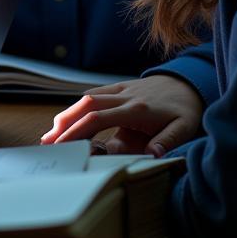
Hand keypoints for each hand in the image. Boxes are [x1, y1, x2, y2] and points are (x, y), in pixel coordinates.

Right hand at [40, 74, 204, 156]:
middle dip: (64, 122)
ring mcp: (120, 90)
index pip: (98, 119)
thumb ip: (167, 141)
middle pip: (85, 105)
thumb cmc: (186, 110)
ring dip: (68, 115)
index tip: (62, 146)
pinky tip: (70, 119)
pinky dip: (79, 107)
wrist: (189, 82)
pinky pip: (95, 94)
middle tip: (47, 141)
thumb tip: (151, 155)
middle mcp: (124, 97)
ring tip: (53, 134)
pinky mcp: (120, 87)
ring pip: (86, 98)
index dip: (77, 131)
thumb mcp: (184, 128)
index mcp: (136, 109)